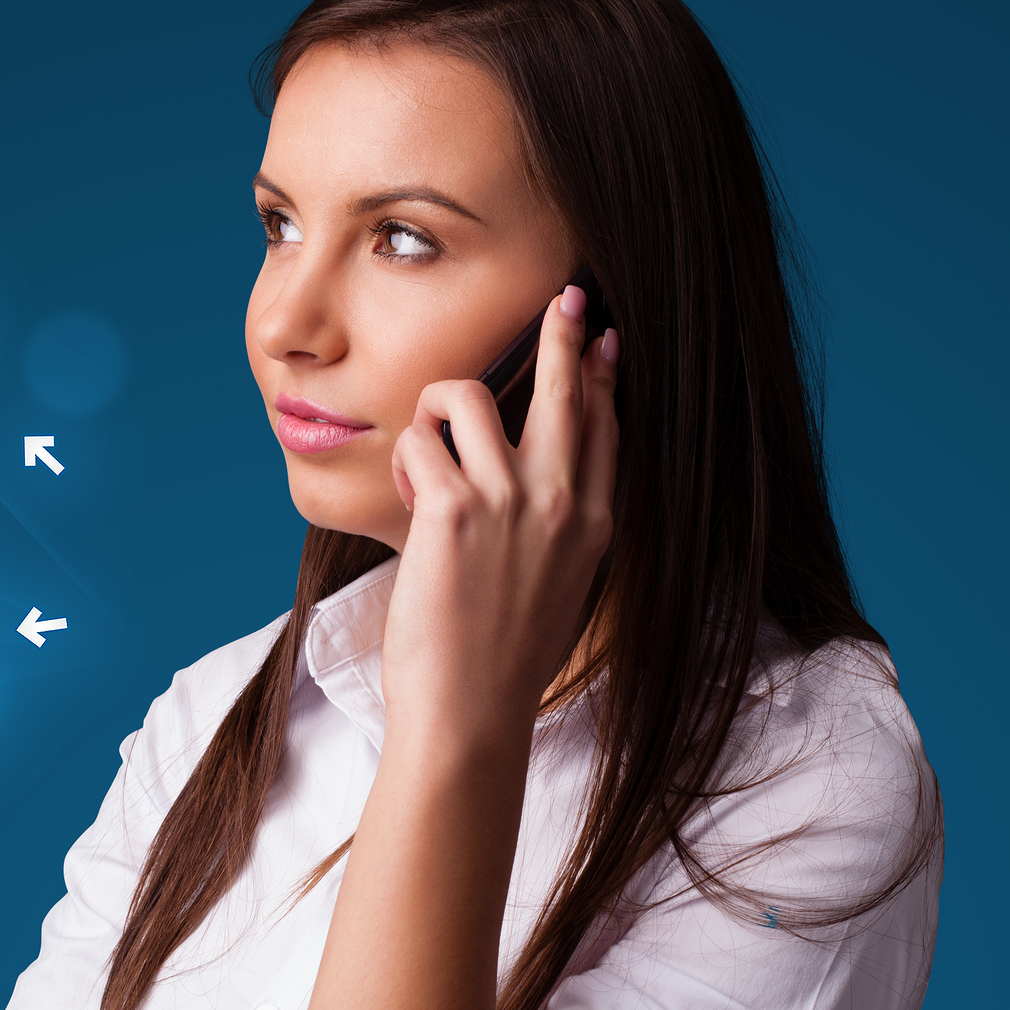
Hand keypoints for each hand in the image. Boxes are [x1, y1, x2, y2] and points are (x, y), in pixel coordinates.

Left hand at [378, 289, 618, 746]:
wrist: (470, 712)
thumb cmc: (494, 662)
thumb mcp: (548, 589)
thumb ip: (546, 532)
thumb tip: (510, 487)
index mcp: (595, 525)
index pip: (604, 428)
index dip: (601, 378)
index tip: (602, 341)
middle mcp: (564, 503)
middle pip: (568, 391)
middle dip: (562, 334)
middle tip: (563, 296)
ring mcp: (514, 501)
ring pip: (472, 397)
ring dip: (436, 413)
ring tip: (425, 459)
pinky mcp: (457, 510)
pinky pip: (420, 441)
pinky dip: (404, 461)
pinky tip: (408, 499)